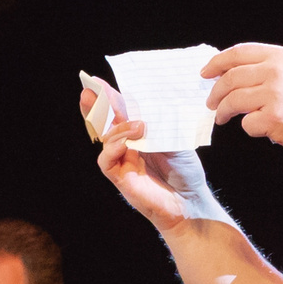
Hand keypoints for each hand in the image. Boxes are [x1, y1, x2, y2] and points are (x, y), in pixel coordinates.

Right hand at [85, 80, 219, 232]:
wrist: (191, 200)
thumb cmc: (184, 170)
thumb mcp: (174, 139)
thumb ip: (156, 124)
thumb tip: (140, 109)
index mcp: (139, 134)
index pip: (119, 113)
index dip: (108, 98)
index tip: (97, 83)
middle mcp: (126, 146)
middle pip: (103, 123)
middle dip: (95, 106)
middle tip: (90, 90)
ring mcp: (122, 161)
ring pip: (105, 139)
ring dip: (117, 128)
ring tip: (138, 124)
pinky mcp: (120, 178)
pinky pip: (106, 160)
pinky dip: (113, 148)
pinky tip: (128, 142)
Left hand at [200, 42, 282, 158]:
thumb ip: (271, 67)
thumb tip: (237, 73)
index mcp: (280, 57)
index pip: (238, 53)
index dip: (217, 63)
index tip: (206, 72)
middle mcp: (274, 72)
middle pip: (230, 78)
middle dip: (215, 92)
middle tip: (211, 102)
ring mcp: (272, 95)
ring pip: (232, 101)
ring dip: (223, 111)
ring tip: (222, 118)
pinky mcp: (272, 119)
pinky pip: (247, 124)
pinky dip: (250, 128)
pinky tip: (261, 128)